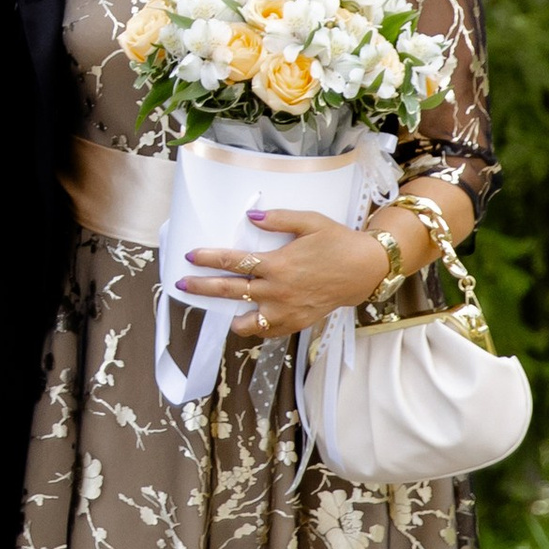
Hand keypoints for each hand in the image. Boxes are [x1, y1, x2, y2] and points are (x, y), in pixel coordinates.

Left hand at [178, 205, 398, 342]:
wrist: (365, 270)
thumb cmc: (337, 242)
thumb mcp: (310, 222)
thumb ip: (278, 219)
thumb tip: (250, 217)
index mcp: (278, 264)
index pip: (233, 262)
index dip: (208, 259)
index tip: (190, 256)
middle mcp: (278, 291)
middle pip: (230, 292)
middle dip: (202, 288)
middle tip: (183, 285)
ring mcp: (287, 310)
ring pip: (248, 322)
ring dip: (230, 316)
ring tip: (216, 311)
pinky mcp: (297, 323)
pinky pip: (269, 331)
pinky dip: (255, 328)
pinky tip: (247, 320)